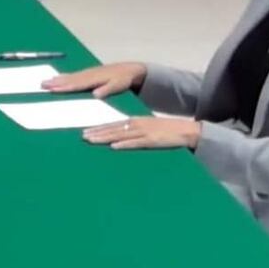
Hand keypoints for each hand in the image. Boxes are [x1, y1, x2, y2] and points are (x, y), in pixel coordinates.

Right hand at [41, 62, 146, 97]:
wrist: (130, 69)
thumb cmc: (124, 79)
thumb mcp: (119, 85)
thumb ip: (107, 89)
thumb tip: (95, 94)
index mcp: (95, 78)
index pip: (78, 84)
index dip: (66, 87)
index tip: (54, 89)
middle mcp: (89, 74)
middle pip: (70, 79)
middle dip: (56, 82)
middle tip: (42, 85)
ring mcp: (88, 72)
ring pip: (70, 76)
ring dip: (58, 79)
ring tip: (45, 82)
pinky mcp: (89, 73)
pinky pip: (74, 75)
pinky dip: (65, 76)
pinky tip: (58, 78)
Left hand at [82, 117, 201, 149]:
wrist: (185, 131)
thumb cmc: (166, 131)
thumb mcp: (148, 128)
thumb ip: (134, 132)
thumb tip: (119, 139)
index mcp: (136, 121)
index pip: (113, 124)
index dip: (99, 128)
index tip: (86, 131)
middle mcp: (137, 124)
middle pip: (113, 129)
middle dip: (97, 133)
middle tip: (83, 136)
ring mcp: (144, 132)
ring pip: (120, 135)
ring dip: (105, 137)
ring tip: (92, 141)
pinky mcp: (151, 141)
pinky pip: (135, 143)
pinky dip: (124, 144)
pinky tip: (114, 146)